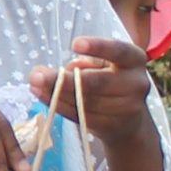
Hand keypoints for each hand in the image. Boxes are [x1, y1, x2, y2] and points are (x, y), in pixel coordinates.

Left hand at [31, 36, 156, 145]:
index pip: (118, 50)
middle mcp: (137, 83)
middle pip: (97, 82)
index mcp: (134, 59)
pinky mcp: (114, 127)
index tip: (75, 44)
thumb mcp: (101, 66)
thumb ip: (79, 64)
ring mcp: (128, 108)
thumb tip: (44, 72)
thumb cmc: (109, 81)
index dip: (98, 47)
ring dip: (56, 94)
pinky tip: (42, 96)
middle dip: (64, 80)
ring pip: (85, 102)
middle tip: (37, 75)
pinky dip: (59, 106)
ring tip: (33, 84)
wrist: (129, 119)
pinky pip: (81, 116)